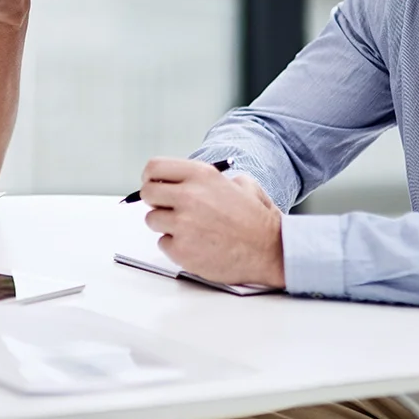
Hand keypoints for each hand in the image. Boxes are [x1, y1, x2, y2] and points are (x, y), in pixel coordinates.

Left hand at [140, 158, 285, 287]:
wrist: (270, 251)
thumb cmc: (256, 220)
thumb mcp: (239, 183)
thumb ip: (207, 179)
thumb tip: (180, 181)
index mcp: (201, 176)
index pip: (154, 168)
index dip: (151, 178)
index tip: (154, 185)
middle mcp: (189, 196)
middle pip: (147, 193)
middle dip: (156, 201)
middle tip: (168, 208)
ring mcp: (182, 224)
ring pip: (153, 220)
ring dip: (166, 225)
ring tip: (191, 229)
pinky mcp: (181, 250)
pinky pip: (163, 243)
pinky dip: (175, 245)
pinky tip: (196, 245)